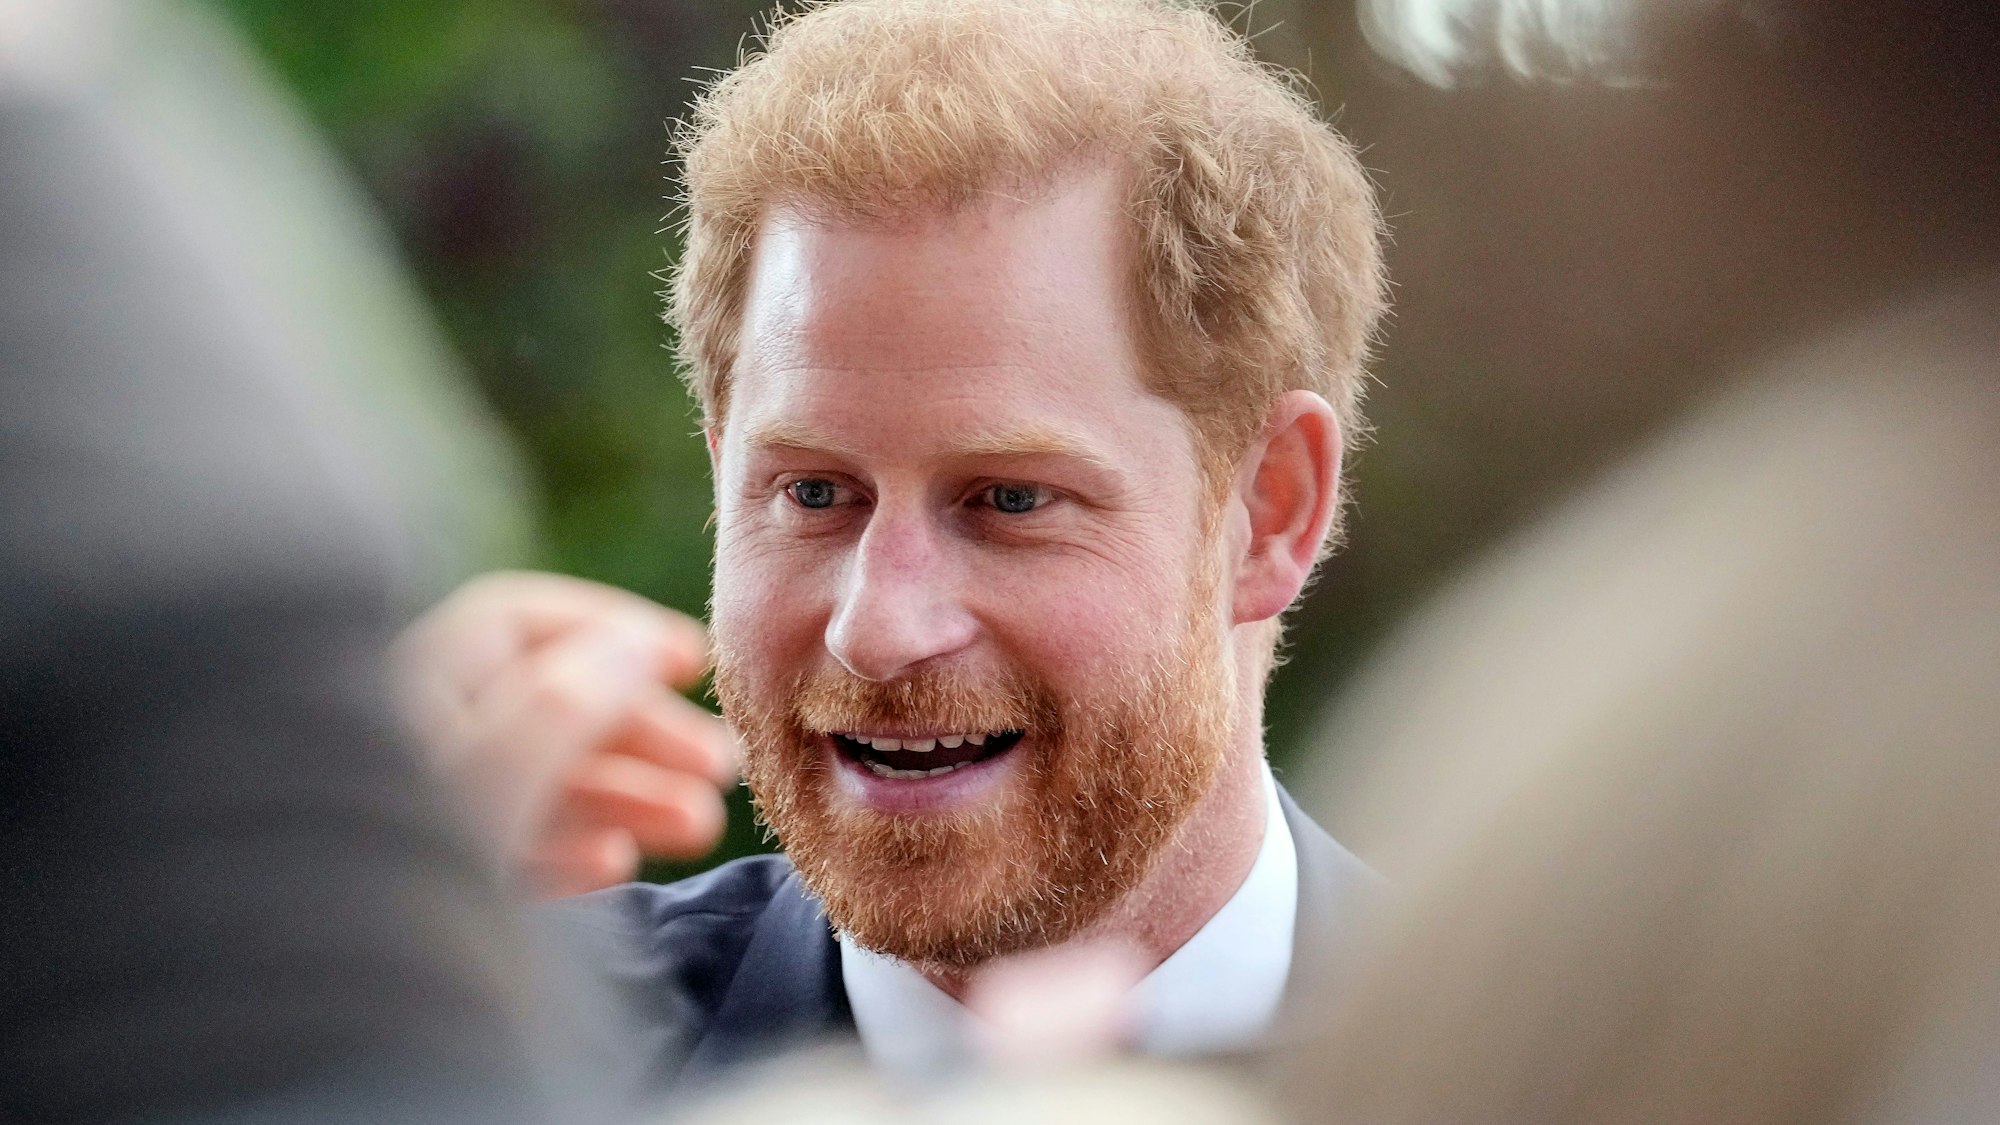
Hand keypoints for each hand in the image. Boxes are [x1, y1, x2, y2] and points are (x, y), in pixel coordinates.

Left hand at [393, 571, 737, 896]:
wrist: (317, 1001)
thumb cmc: (389, 868)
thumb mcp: (493, 773)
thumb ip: (567, 704)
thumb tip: (634, 645)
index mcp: (412, 688)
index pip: (522, 624)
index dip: (612, 633)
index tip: (691, 664)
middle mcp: (412, 738)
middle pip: (542, 703)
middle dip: (640, 733)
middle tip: (721, 769)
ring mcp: (418, 809)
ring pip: (536, 779)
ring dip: (626, 796)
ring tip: (695, 827)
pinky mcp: (420, 881)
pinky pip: (507, 843)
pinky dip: (570, 847)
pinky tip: (615, 864)